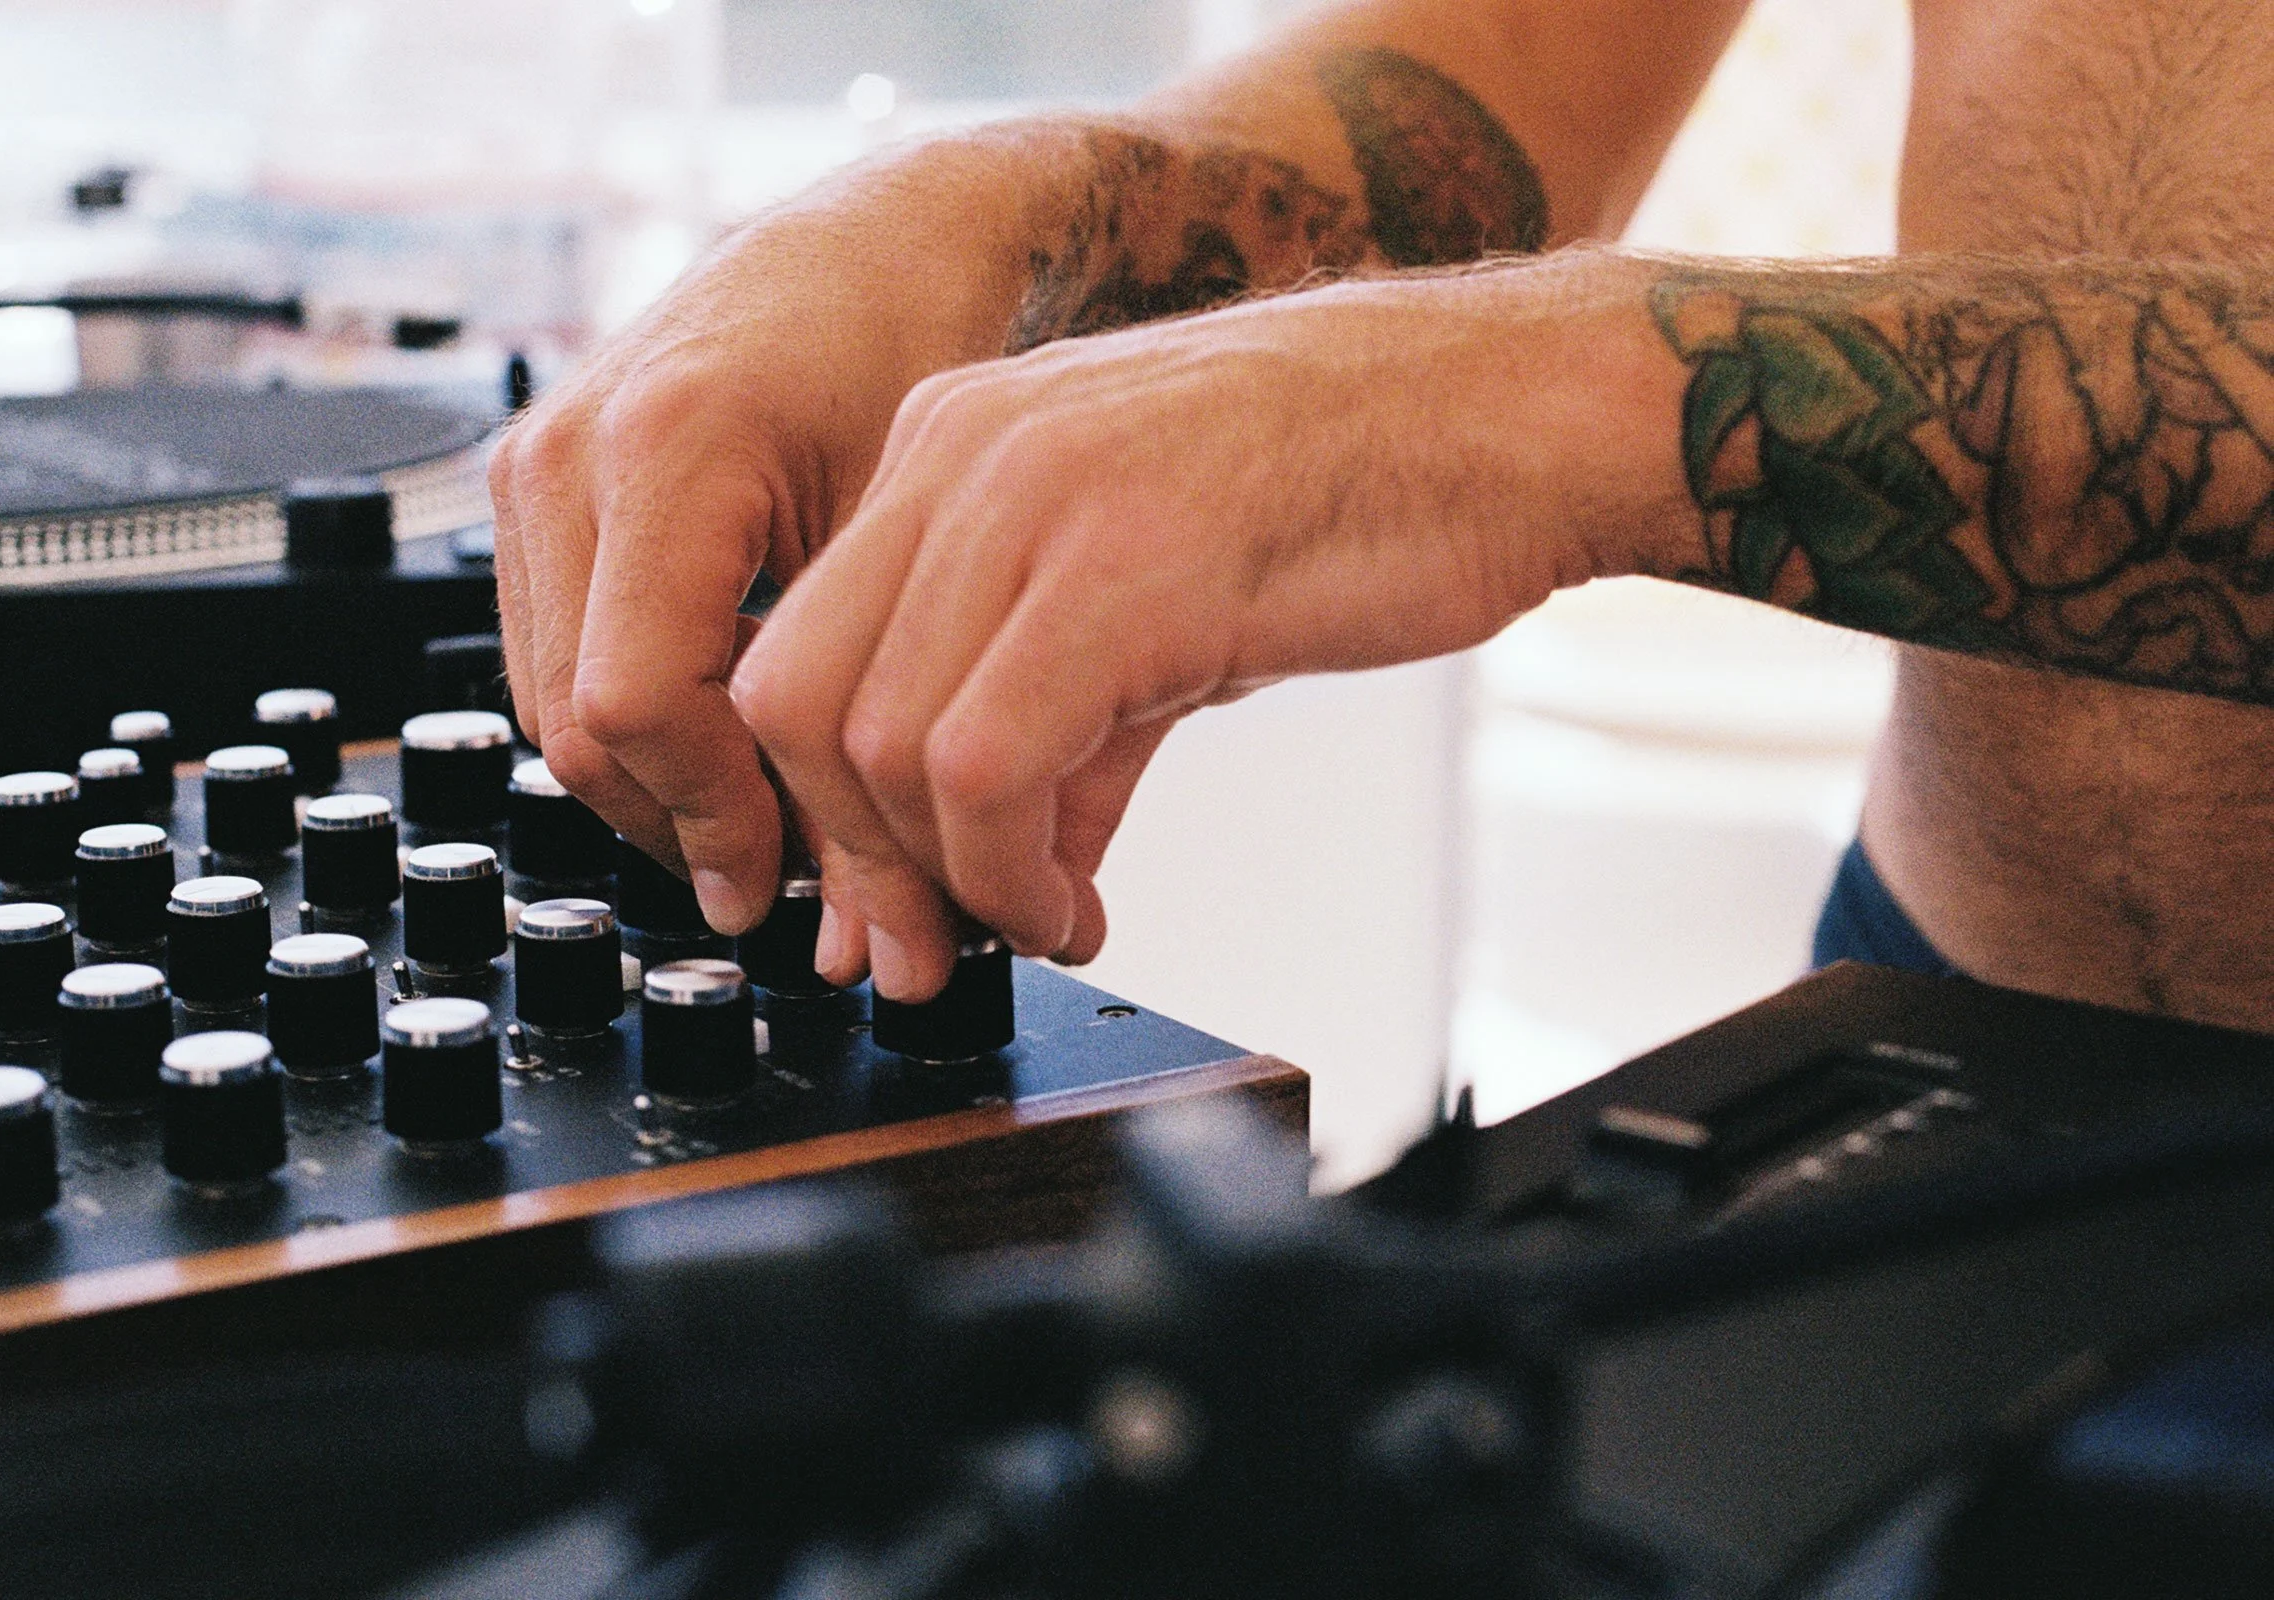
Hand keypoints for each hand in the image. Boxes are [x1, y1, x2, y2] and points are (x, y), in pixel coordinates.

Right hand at [487, 181, 1026, 936]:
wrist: (873, 247)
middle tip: (776, 880)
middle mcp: (570, 450)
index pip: (638, 702)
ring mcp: (532, 461)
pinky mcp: (531, 480)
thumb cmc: (914, 354)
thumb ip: (857, 710)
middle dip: (675, 821)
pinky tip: (725, 735)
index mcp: (668, 447)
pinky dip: (631, 716)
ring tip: (759, 820)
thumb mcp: (902, 538)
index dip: (710, 817)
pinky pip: (549, 647)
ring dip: (648, 782)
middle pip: (574, 720)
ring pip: (543, 700)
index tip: (781, 882)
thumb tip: (854, 899)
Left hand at [734, 261, 1664, 999]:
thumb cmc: (1359, 491)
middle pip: (803, 704)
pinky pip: (985, 767)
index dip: (823, 811)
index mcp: (954, 443)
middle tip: (931, 953)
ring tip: (1035, 924)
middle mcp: (968, 454)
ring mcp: (1038, 502)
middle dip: (859, 865)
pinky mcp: (1127, 572)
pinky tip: (1073, 908)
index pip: (797, 650)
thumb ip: (1058, 727)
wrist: (1512, 417)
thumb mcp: (1156, 598)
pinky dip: (1009, 876)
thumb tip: (1004, 869)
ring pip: (885, 746)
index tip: (885, 904)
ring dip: (947, 886)